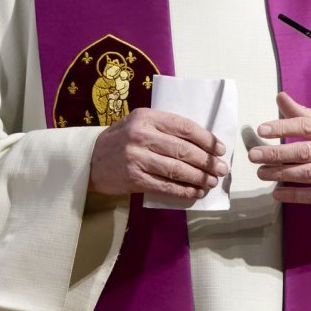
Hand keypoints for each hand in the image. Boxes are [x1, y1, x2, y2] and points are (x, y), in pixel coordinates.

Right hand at [88, 108, 227, 203]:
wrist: (89, 159)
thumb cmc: (122, 139)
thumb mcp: (139, 123)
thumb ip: (165, 128)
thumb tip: (202, 142)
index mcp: (147, 117)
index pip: (184, 127)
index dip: (206, 139)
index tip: (220, 148)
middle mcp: (141, 135)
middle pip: (184, 150)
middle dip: (207, 161)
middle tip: (221, 169)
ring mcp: (136, 158)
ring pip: (177, 169)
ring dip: (198, 177)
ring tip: (211, 182)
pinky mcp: (133, 178)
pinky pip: (165, 186)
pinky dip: (183, 191)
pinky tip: (195, 193)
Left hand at [247, 92, 310, 206]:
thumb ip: (306, 114)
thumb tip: (280, 98)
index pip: (308, 126)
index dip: (284, 127)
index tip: (263, 129)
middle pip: (306, 151)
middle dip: (278, 153)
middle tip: (255, 155)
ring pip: (310, 174)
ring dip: (283, 174)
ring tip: (262, 172)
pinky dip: (296, 195)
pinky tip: (279, 193)